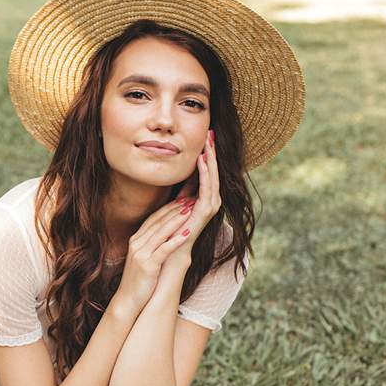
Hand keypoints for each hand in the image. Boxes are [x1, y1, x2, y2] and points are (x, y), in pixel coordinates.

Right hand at [114, 197, 194, 312]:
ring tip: (191, 210)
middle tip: (190, 198)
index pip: (154, 218)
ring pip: (161, 232)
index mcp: (136, 240)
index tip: (183, 198)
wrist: (128, 300)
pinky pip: (163, 250)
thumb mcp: (143, 258)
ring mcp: (141, 254)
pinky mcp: (147, 265)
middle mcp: (136, 243)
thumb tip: (165, 234)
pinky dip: (175, 241)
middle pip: (158, 222)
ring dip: (176, 220)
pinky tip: (186, 234)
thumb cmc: (139, 280)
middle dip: (175, 209)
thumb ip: (151, 244)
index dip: (169, 207)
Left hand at [167, 129, 221, 264]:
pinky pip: (207, 188)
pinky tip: (201, 160)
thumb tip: (183, 173)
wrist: (171, 252)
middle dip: (212, 152)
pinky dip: (205, 173)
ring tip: (207, 142)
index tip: (205, 137)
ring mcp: (210, 206)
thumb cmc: (172, 230)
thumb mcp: (178, 203)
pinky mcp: (206, 211)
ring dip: (210, 159)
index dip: (207, 154)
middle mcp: (211, 201)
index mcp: (205, 198)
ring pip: (212, 177)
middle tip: (210, 133)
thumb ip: (183, 189)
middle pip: (213, 171)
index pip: (208, 172)